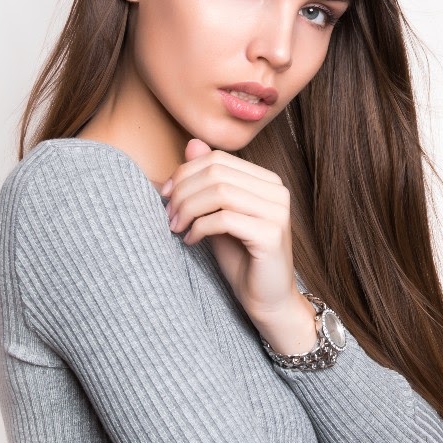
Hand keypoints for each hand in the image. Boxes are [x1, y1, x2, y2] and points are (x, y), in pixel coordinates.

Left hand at [163, 139, 312, 348]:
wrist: (266, 299)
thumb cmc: (241, 258)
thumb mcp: (217, 214)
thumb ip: (206, 181)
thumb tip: (192, 142)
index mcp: (266, 181)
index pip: (218, 159)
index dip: (185, 173)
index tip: (165, 196)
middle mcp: (277, 191)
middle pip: (216, 173)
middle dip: (183, 192)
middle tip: (169, 216)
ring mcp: (277, 212)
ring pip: (219, 192)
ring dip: (188, 209)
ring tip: (176, 228)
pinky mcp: (272, 235)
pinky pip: (224, 219)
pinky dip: (199, 228)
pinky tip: (191, 241)